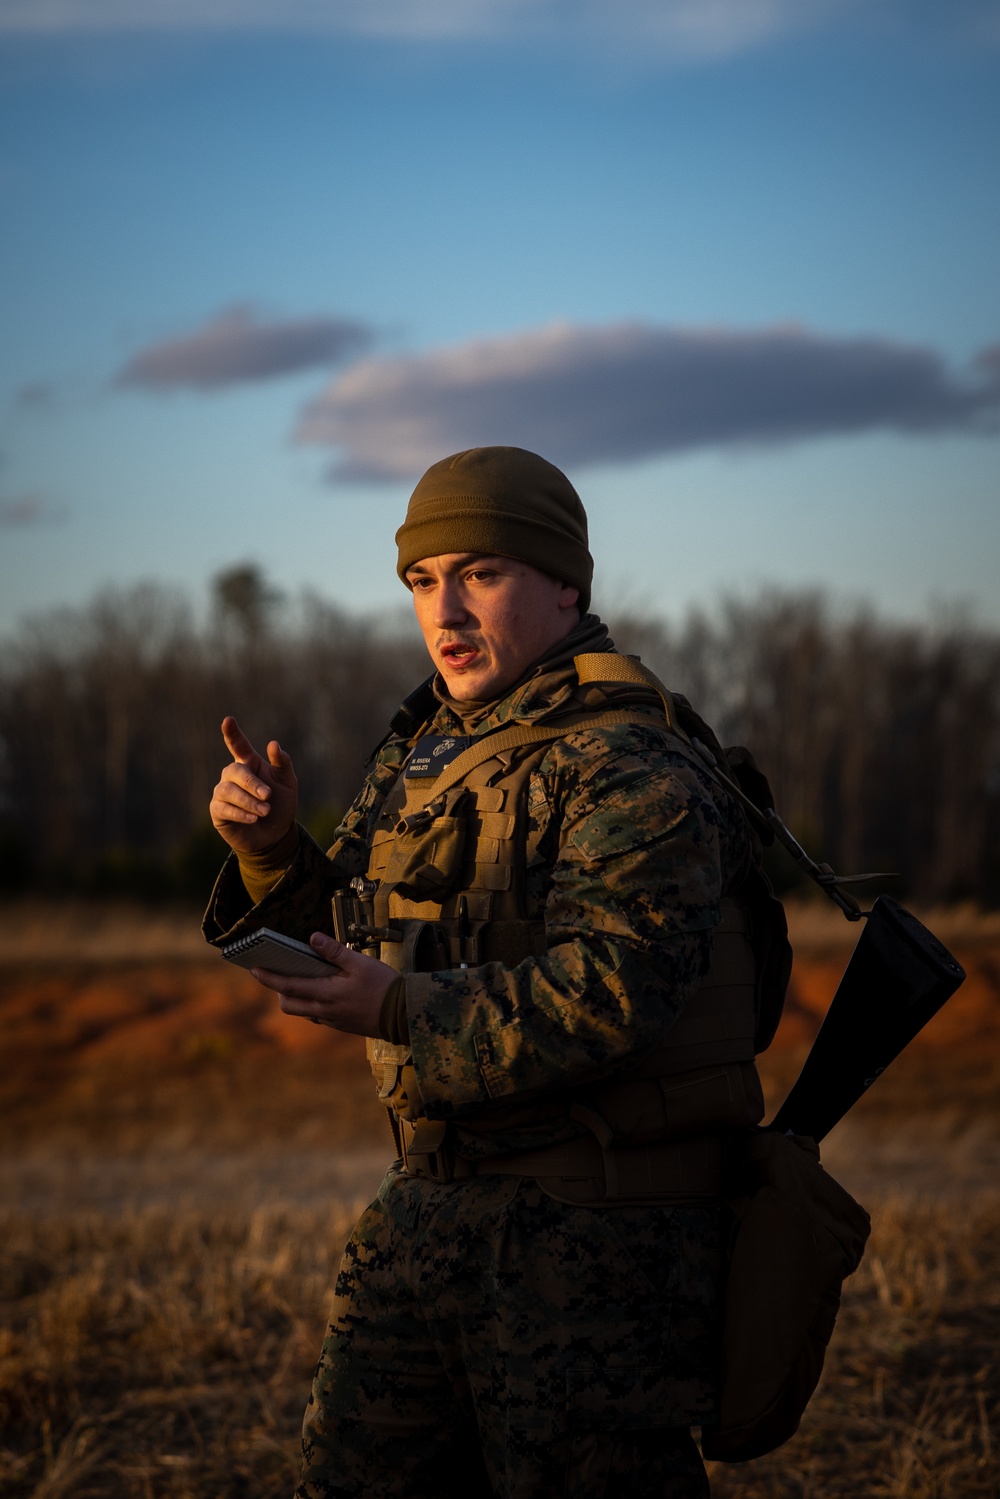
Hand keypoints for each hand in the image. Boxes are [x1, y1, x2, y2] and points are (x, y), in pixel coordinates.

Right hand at [209, 715, 298, 854]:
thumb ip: (283, 764)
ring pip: (228, 790)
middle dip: (252, 783)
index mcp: (250, 763)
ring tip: (265, 810)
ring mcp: (223, 792)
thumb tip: (273, 744)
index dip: (232, 733)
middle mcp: (233, 775)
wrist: (274, 835)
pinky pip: (224, 808)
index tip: (228, 720)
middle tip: (268, 796)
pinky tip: (253, 818)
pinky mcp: (218, 810)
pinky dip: (241, 812)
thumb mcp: (288, 784)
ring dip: (249, 801)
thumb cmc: (280, 805)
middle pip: (236, 771)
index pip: (239, 745)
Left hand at [250, 933, 397, 1036]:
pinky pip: (319, 1016)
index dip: (269, 978)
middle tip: (279, 974)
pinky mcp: (342, 1025)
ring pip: (304, 1012)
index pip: (289, 987)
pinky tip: (325, 992)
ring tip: (303, 980)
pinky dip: (313, 1004)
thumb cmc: (384, 987)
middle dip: (278, 991)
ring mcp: (333, 1020)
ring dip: (296, 998)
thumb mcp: (361, 963)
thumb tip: (313, 938)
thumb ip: (335, 952)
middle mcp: (325, 1010)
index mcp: (327, 993)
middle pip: (289, 1005)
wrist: (403, 1016)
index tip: (254, 969)